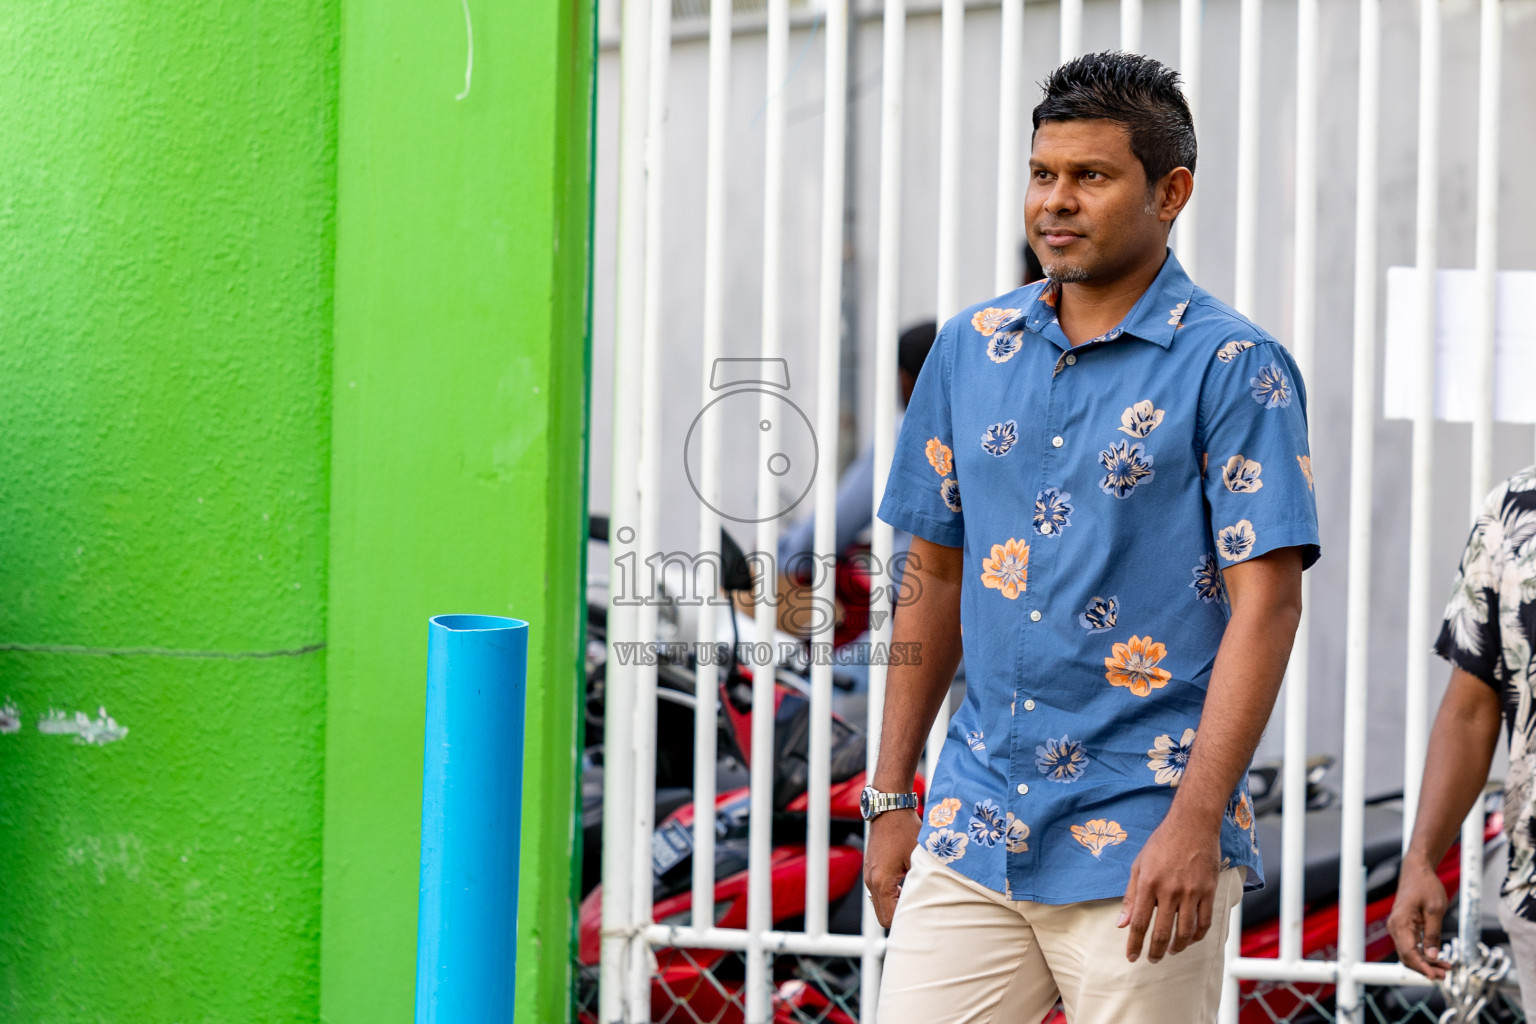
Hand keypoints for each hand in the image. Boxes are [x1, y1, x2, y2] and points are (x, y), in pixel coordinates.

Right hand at [864, 809, 920, 928]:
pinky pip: (879, 894)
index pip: (889, 918)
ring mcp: (868, 876)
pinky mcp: (871, 870)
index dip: (907, 922)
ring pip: (880, 906)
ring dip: (896, 906)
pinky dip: (891, 896)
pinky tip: (906, 886)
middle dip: (900, 918)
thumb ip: (922, 882)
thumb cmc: (905, 830)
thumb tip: (931, 901)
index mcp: (881, 881)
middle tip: (921, 911)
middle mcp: (871, 882)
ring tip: (915, 897)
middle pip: (883, 917)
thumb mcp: (919, 857)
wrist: (889, 808)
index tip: (924, 918)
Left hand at [1118, 814, 1220, 962]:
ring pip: (1186, 932)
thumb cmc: (1162, 843)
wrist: (1193, 824)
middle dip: (1154, 951)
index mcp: (1149, 883)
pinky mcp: (1209, 891)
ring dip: (1177, 947)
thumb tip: (1122, 923)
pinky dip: (1198, 936)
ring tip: (1170, 951)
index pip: (1140, 923)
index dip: (1134, 944)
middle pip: (1162, 932)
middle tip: (1151, 959)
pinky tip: (1190, 939)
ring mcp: (1192, 892)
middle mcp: (1170, 890)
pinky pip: (1205, 922)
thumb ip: (1131, 896)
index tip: (1132, 957)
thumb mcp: (1139, 865)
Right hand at [1388, 856, 1453, 979]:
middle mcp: (1395, 927)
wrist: (1417, 870)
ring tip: (1444, 969)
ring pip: (1408, 952)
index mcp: (1401, 923)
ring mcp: (1398, 927)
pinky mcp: (1403, 926)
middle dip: (1424, 968)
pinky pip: (1410, 945)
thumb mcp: (1435, 910)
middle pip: (1407, 956)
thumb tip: (1432, 955)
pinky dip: (1423, 954)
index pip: (1409, 952)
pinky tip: (1437, 958)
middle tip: (1444, 976)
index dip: (1422, 967)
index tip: (1435, 976)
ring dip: (1425, 962)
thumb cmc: (1425, 886)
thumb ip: (1433, 934)